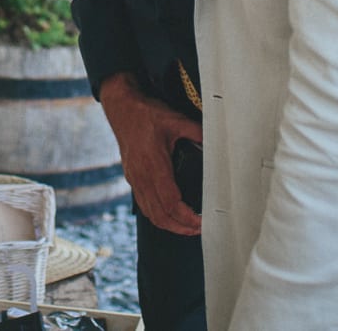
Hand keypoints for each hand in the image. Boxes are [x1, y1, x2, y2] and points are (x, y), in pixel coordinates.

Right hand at [99, 73, 203, 235]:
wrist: (121, 108)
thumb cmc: (145, 114)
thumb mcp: (175, 120)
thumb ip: (196, 132)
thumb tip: (216, 141)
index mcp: (153, 164)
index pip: (170, 202)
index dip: (186, 217)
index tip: (200, 222)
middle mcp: (141, 175)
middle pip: (160, 215)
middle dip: (180, 228)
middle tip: (198, 229)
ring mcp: (135, 178)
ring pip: (150, 213)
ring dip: (168, 225)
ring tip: (186, 227)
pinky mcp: (132, 177)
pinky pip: (143, 204)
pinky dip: (156, 216)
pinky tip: (168, 216)